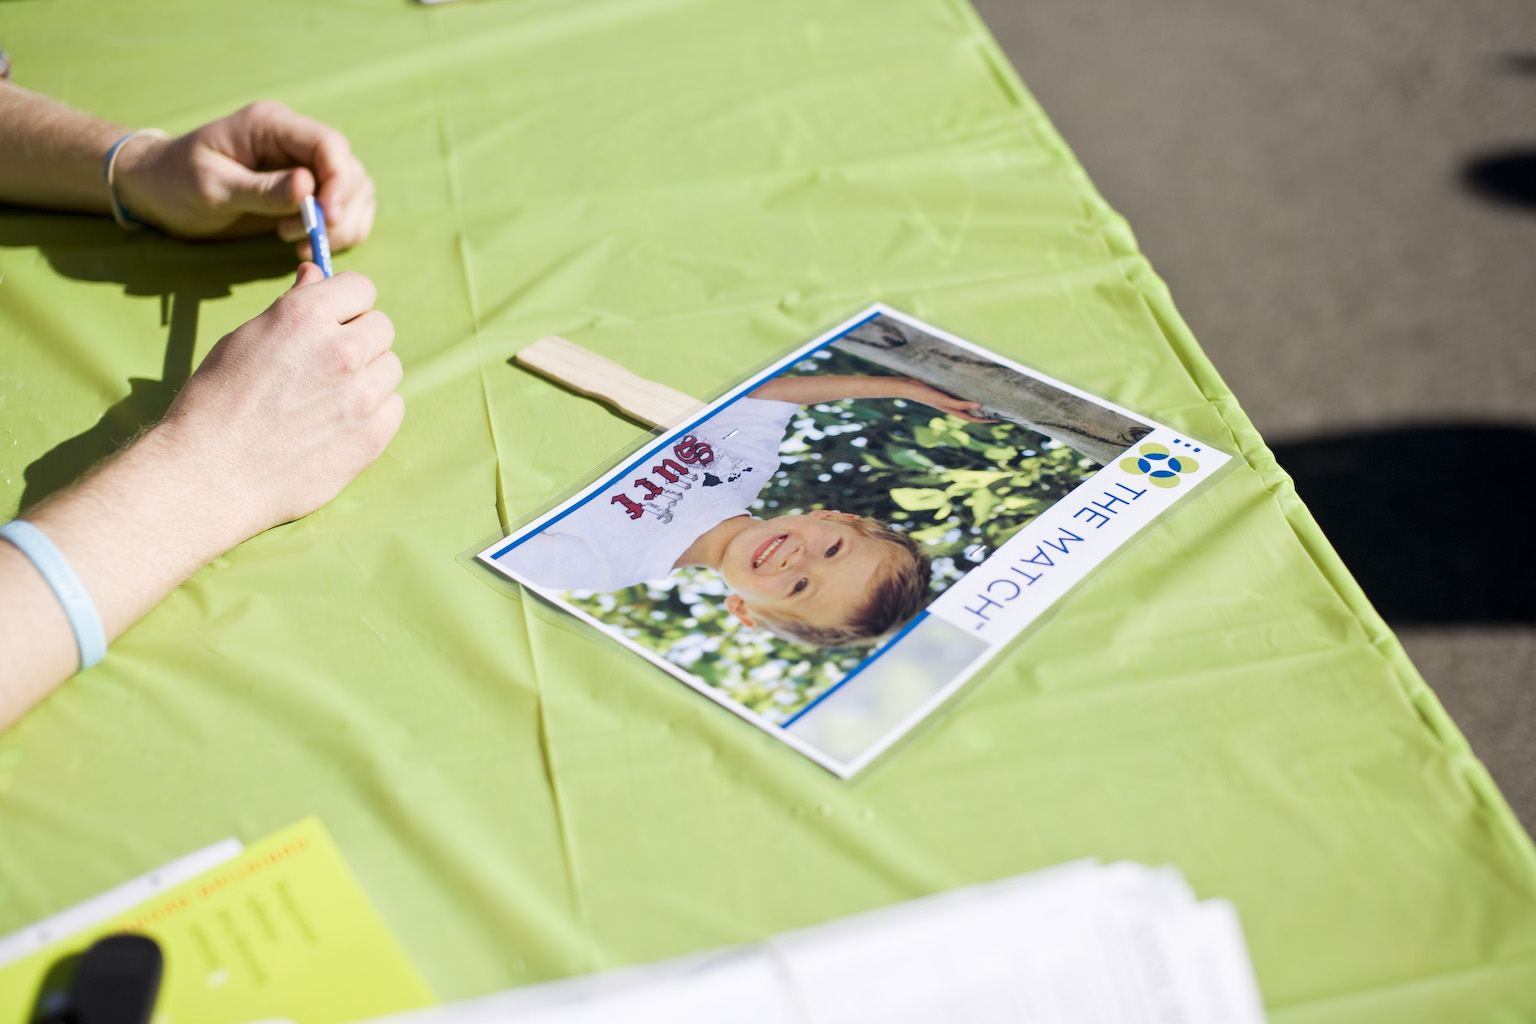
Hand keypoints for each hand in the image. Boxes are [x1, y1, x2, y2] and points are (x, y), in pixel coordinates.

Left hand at [112, 101, 375, 255]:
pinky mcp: (309, 191)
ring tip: (298, 244)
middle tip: (304, 238)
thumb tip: (309, 188)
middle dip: (340, 209)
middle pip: (350, 170)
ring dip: (342, 225)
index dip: (338, 183)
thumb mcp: (213, 187)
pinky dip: (339, 233)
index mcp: (271, 125)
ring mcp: (306, 165)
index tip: (326, 219)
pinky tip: (305, 245)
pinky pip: (346, 210)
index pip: (329, 145)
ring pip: (357, 192)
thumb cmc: (177, 181)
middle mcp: (296, 140)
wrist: (159, 189)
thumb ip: (262, 190)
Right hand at [154, 264, 402, 537]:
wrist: (210, 474)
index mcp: (305, 315)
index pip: (361, 288)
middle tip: (326, 366)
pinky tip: (339, 424)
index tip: (334, 321)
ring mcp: (362, 395)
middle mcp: (342, 349)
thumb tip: (317, 274)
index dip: (347, 304)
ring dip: (368, 377)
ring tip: (328, 399)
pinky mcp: (373, 435)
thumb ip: (292, 306)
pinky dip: (374, 413)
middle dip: (359, 339)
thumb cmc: (216, 403)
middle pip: (382, 327)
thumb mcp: (245, 338)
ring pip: (391, 368)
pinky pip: (393, 408)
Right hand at [899, 379, 996, 421]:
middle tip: (995, 411)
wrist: (908, 387)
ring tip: (985, 402)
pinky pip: (958, 396)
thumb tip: (979, 406)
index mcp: (951, 409)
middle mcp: (950, 406)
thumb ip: (960, 404)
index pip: (971, 418)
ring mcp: (946, 399)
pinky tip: (969, 390)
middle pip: (969, 413)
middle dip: (982, 414)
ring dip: (974, 405)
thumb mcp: (944, 400)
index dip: (984, 420)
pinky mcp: (942, 392)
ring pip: (964, 405)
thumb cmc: (926, 394)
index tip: (996, 421)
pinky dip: (966, 396)